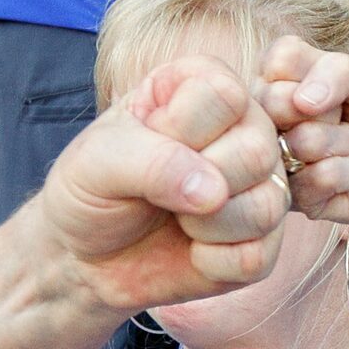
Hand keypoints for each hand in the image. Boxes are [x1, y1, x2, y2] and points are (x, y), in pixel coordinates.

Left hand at [37, 54, 288, 312]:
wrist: (82, 255)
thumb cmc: (90, 190)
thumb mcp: (97, 161)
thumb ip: (152, 162)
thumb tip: (214, 193)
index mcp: (205, 86)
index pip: (226, 96)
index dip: (181, 129)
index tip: (146, 140)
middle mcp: (245, 130)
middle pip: (256, 152)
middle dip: (196, 183)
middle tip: (158, 190)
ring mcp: (260, 186)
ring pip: (266, 207)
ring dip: (205, 227)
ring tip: (175, 220)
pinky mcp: (262, 243)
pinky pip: (256, 257)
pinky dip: (212, 263)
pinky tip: (190, 250)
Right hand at [260, 36, 348, 236]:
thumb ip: (339, 71)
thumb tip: (302, 101)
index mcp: (282, 79)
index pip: (278, 59)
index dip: (317, 73)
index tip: (341, 86)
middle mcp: (271, 119)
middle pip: (276, 101)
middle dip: (329, 109)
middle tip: (344, 117)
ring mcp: (279, 159)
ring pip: (301, 141)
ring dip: (344, 143)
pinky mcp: (294, 199)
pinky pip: (315, 179)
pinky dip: (348, 173)